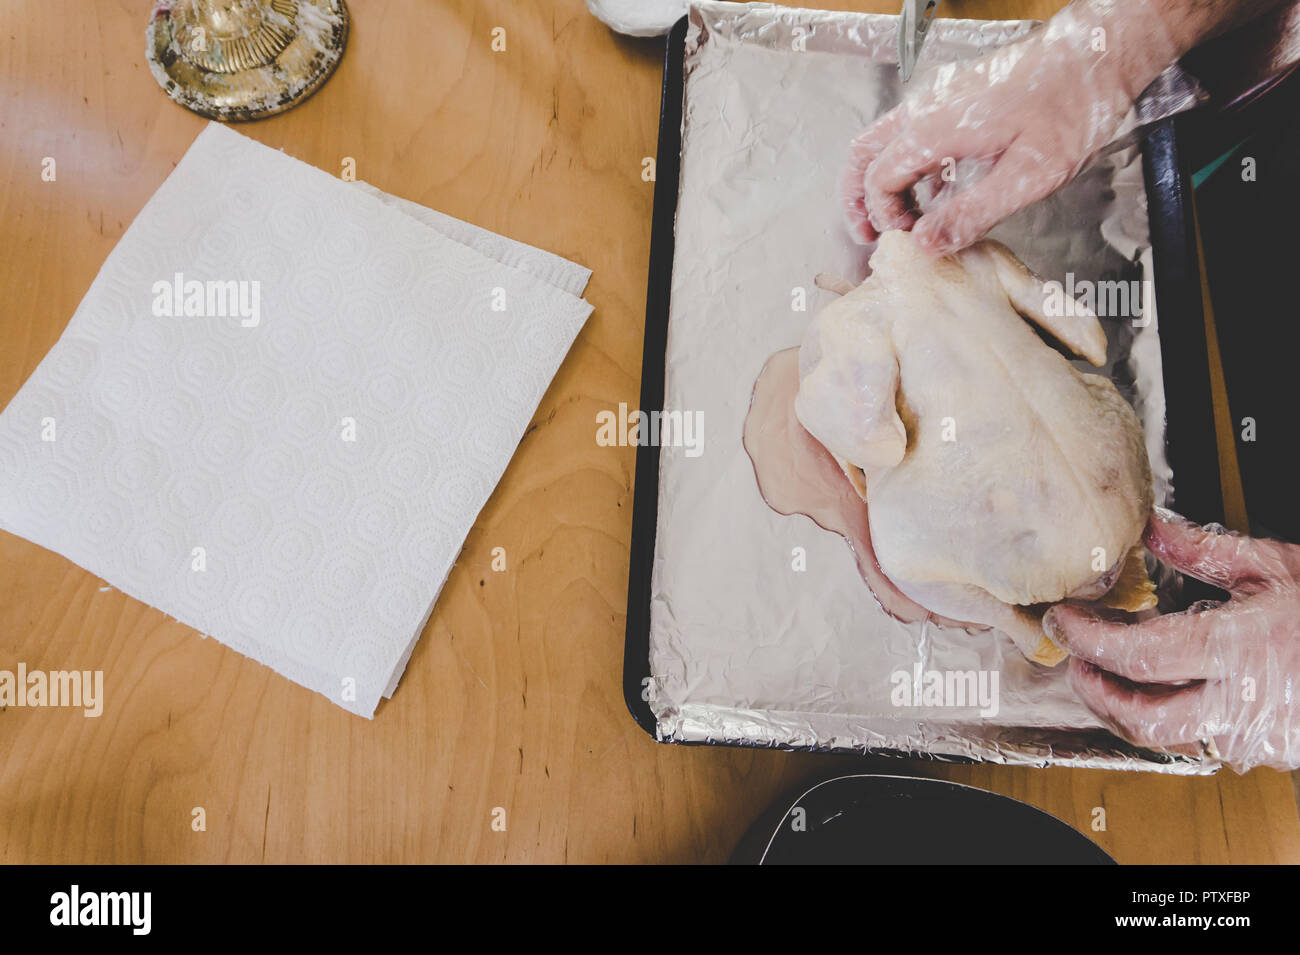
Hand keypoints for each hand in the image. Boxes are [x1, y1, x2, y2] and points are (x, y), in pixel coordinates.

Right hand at [843, 1, 1173, 253]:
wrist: (1096, 55)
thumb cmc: (1071, 108)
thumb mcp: (1027, 176)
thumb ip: (971, 213)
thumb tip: (925, 246)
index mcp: (936, 129)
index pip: (879, 178)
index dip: (885, 216)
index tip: (911, 240)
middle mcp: (927, 110)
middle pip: (864, 153)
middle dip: (859, 198)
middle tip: (870, 235)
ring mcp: (939, 102)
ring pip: (883, 141)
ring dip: (880, 181)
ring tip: (898, 219)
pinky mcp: (956, 102)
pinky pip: (911, 135)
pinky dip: (906, 167)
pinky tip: (932, 194)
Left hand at [1043, 508, 1299, 771]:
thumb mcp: (1277, 566)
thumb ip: (1203, 551)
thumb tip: (1148, 527)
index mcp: (1243, 647)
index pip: (1139, 655)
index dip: (1089, 641)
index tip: (1065, 620)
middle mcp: (1245, 702)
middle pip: (1141, 718)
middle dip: (1094, 690)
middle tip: (1075, 658)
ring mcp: (1256, 735)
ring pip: (1166, 738)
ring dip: (1125, 707)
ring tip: (1109, 671)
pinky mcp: (1266, 749)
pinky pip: (1200, 739)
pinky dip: (1169, 714)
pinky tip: (1164, 686)